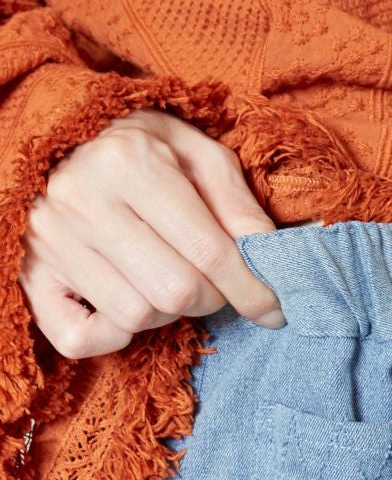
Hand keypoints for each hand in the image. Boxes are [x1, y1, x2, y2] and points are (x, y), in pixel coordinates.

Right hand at [17, 107, 285, 358]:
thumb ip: (236, 201)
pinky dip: (114, 333)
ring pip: (136, 316)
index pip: (209, 252)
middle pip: (175, 293)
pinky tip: (126, 297)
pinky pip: (80, 338)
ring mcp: (50, 244)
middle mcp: (82, 203)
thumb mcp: (197, 153)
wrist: (61, 141)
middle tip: (214, 283)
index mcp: (130, 163)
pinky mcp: (31, 278)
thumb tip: (269, 254)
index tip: (273, 309)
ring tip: (166, 278)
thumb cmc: (140, 148)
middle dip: (212, 299)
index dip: (251, 290)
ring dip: (167, 311)